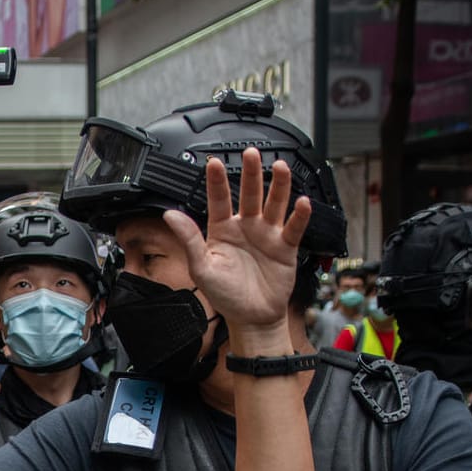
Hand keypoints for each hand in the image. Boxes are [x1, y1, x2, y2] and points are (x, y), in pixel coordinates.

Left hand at [165, 148, 310, 334]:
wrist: (250, 318)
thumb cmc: (224, 295)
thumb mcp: (201, 268)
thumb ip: (189, 239)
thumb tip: (170, 215)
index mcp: (222, 230)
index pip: (218, 200)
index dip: (216, 182)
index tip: (212, 162)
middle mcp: (246, 227)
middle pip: (250, 194)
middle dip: (251, 173)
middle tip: (252, 153)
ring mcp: (267, 235)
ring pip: (274, 204)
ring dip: (278, 185)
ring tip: (280, 166)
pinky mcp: (285, 247)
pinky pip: (293, 227)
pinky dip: (299, 215)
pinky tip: (301, 202)